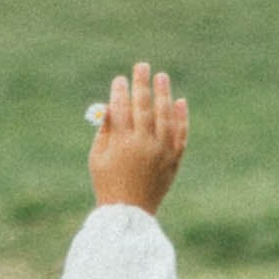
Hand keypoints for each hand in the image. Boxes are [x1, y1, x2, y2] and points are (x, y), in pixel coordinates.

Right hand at [88, 62, 187, 212]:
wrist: (130, 212)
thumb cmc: (108, 183)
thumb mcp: (97, 157)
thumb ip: (105, 130)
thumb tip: (112, 105)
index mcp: (122, 144)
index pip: (122, 109)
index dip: (120, 92)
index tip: (120, 79)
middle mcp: (144, 145)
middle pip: (145, 107)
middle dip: (142, 85)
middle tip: (142, 66)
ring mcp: (162, 152)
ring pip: (165, 116)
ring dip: (164, 94)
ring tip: (162, 77)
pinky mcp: (174, 160)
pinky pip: (180, 134)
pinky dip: (181, 118)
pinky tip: (180, 101)